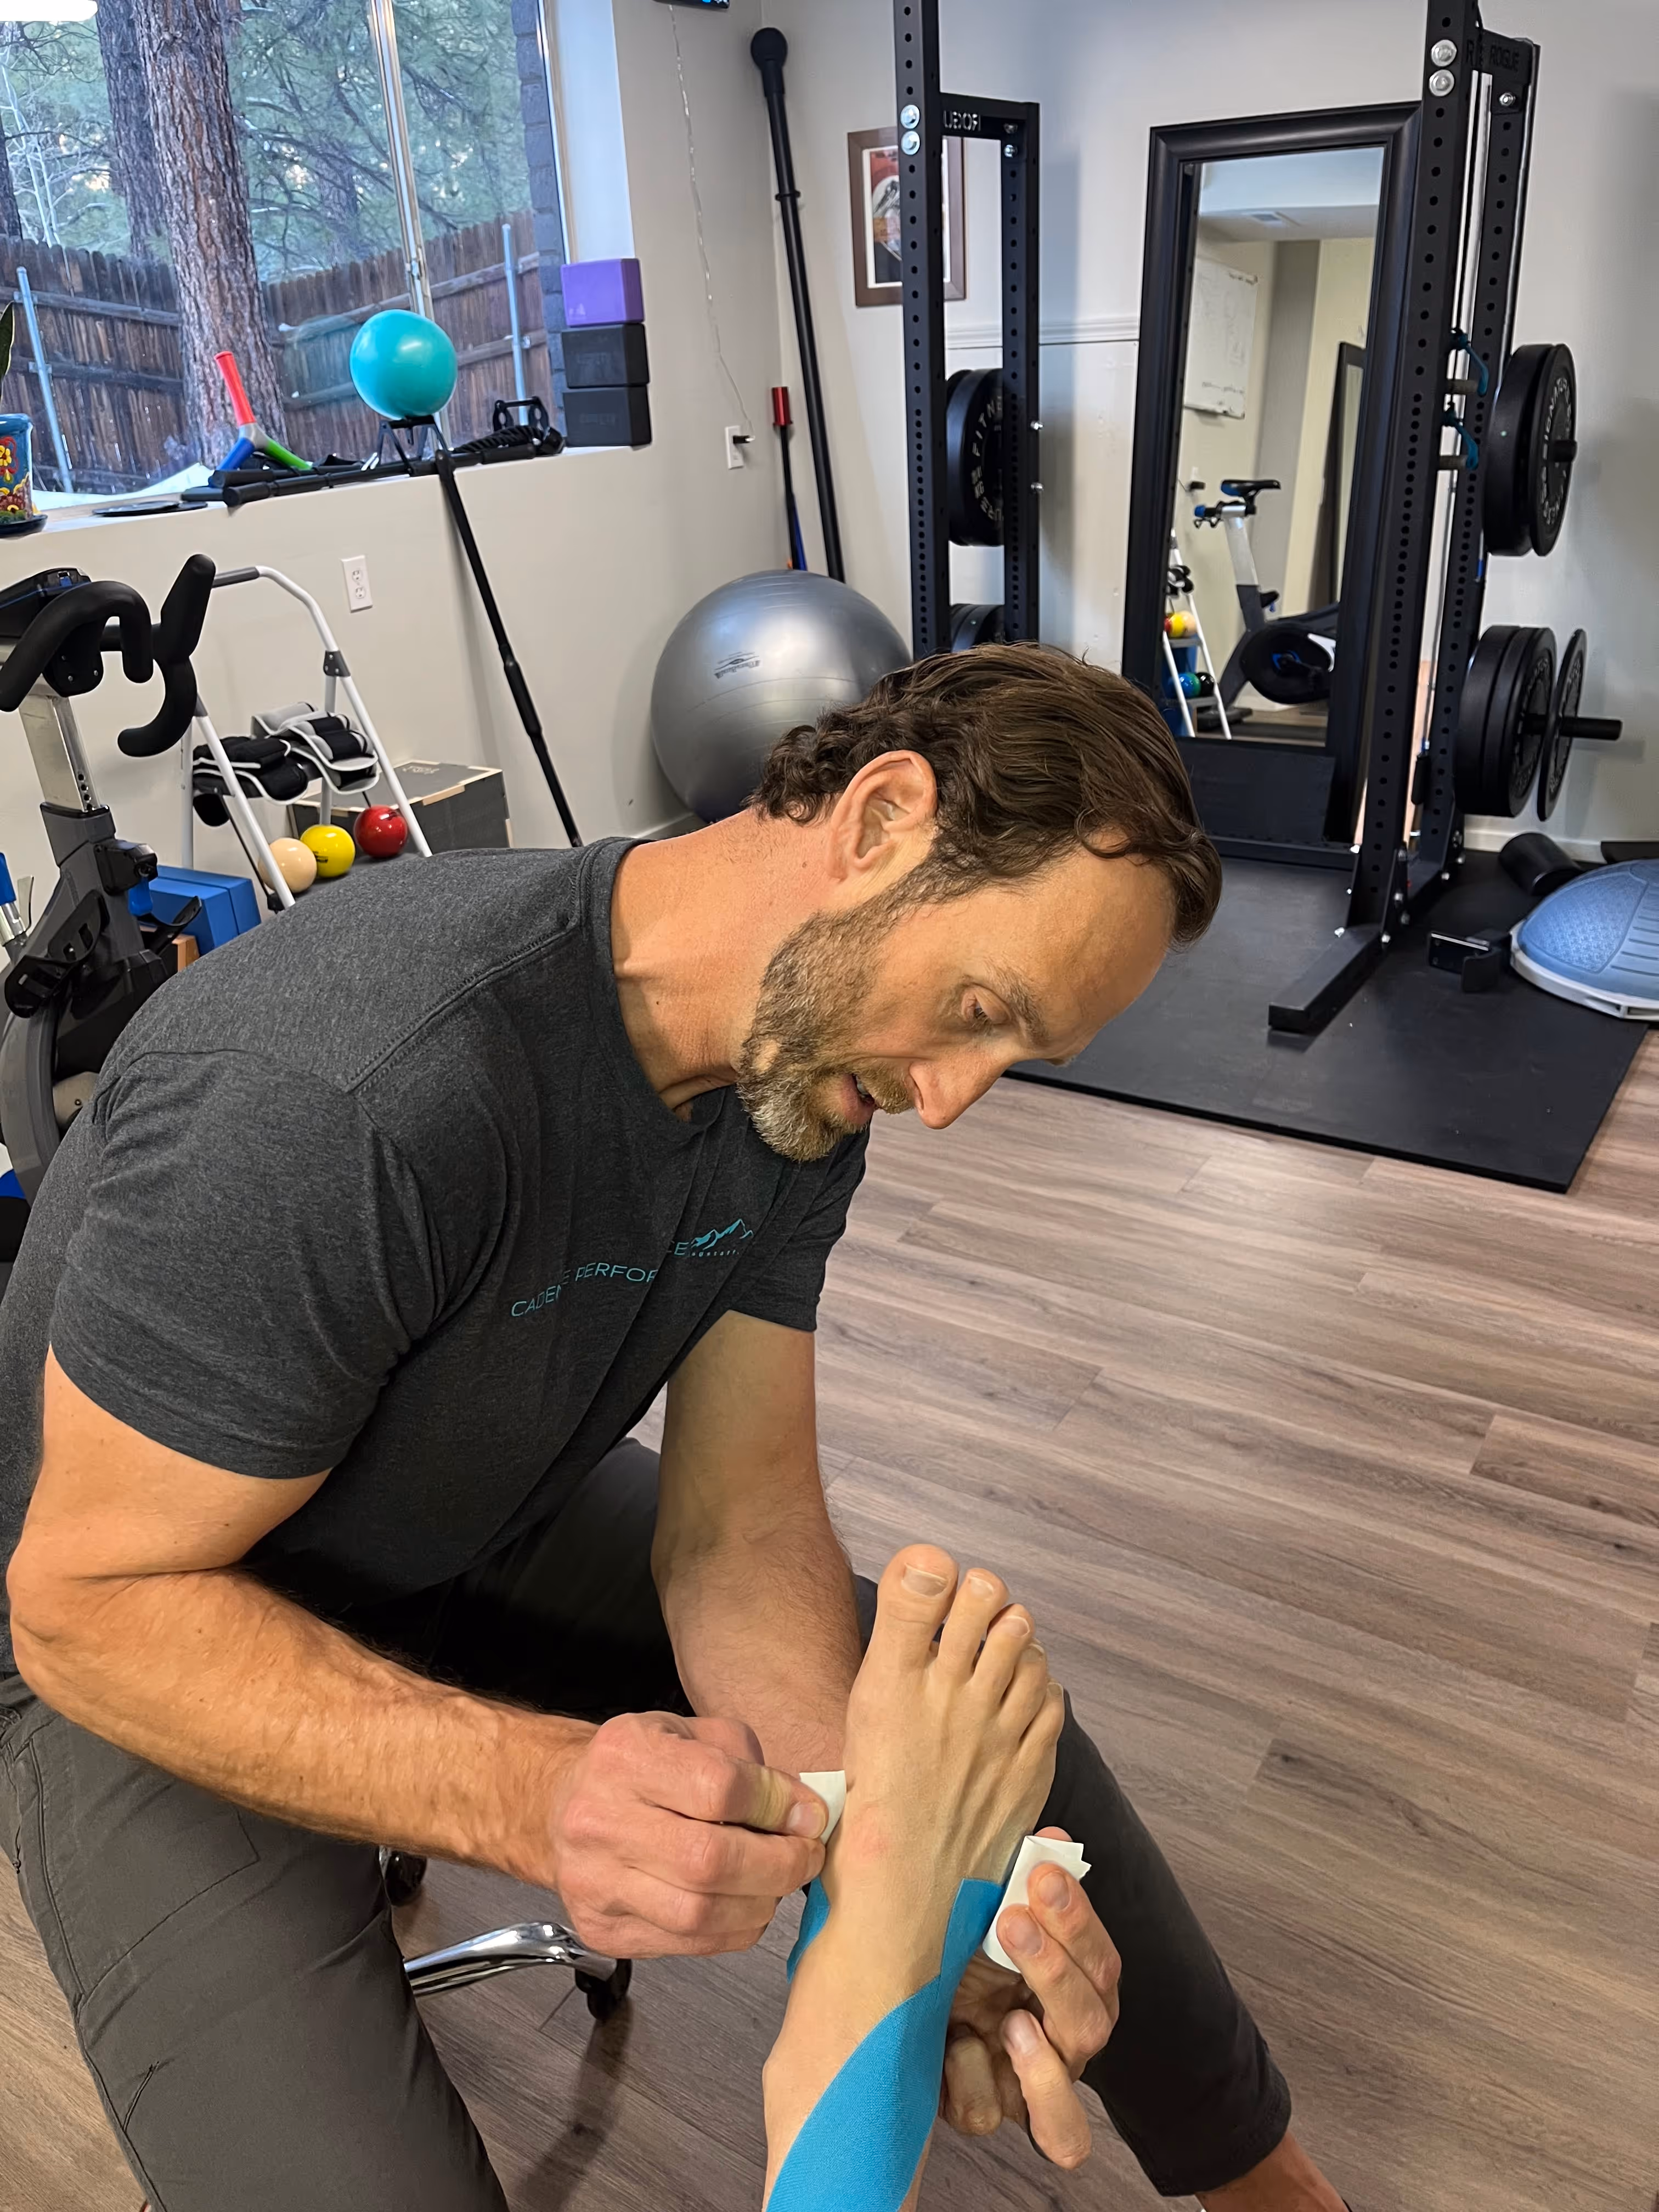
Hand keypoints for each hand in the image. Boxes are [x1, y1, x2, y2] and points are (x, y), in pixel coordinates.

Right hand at [548, 1711, 827, 1959]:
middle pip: (709, 1861)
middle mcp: (600, 1820)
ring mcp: (596, 1882)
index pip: (718, 1788)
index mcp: (626, 1756)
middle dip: (778, 1864)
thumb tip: (806, 1813)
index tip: (807, 1814)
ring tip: (777, 1882)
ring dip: (759, 1903)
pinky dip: (732, 1930)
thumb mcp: (693, 1734)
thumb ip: (751, 1767)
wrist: (564, 1807)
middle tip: (806, 1856)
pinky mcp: (602, 1929)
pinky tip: (745, 1905)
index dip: (776, 1806)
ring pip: (698, 1914)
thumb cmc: (638, 1766)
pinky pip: (686, 1944)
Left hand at [942, 1827, 1120, 2168]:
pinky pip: (989, 2114)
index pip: (1102, 1965)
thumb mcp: (984, 1911)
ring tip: (1011, 2019)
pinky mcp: (982, 2108)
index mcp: (1075, 1989)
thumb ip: (1020, 1881)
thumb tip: (1050, 1839)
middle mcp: (1060, 2043)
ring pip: (1064, 2099)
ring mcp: (1025, 2087)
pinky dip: (973, 2081)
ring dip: (1041, 2062)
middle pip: (1093, 2024)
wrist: (897, 1985)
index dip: (1080, 1922)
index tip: (1045, 1875)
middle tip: (1012, 1918)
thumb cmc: (956, 1942)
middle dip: (1056, 1970)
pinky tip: (957, 2044)